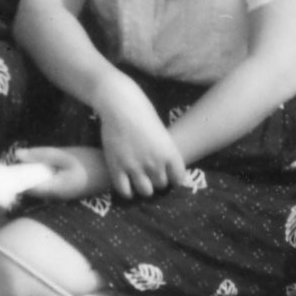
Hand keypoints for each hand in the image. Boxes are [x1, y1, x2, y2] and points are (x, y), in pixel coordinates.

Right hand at [88, 72, 184, 198]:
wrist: (120, 104)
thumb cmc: (142, 112)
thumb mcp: (161, 132)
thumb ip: (164, 152)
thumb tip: (164, 169)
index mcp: (170, 153)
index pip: (178, 179)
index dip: (174, 179)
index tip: (169, 177)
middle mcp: (155, 163)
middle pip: (161, 184)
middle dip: (157, 180)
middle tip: (150, 173)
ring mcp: (135, 167)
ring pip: (146, 191)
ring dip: (144, 187)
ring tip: (139, 180)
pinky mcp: (117, 168)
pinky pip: (125, 190)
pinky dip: (127, 191)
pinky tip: (127, 185)